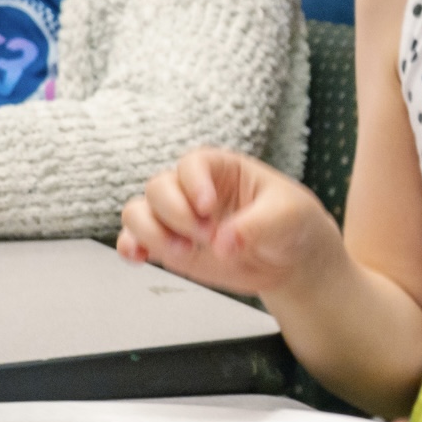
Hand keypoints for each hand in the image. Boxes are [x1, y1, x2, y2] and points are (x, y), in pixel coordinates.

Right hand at [118, 148, 340, 298]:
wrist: (289, 258)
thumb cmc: (291, 223)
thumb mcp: (287, 218)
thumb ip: (257, 226)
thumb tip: (223, 244)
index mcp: (224, 169)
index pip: (194, 163)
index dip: (193, 182)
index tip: (208, 207)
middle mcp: (193, 189)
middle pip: (159, 187)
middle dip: (176, 214)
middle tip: (207, 235)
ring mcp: (178, 217)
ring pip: (138, 212)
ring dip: (151, 232)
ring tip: (183, 251)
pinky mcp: (169, 244)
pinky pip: (134, 239)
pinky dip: (130, 247)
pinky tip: (140, 257)